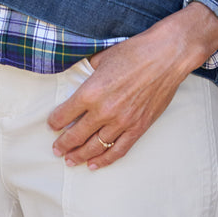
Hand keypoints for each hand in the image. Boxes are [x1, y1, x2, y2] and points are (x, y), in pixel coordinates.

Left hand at [47, 3, 217, 169]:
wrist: (166, 56)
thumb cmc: (134, 52)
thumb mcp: (102, 57)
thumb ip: (87, 71)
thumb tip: (76, 76)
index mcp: (91, 91)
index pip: (64, 114)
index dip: (54, 122)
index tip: (51, 125)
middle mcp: (104, 110)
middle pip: (77, 135)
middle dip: (63, 144)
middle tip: (56, 149)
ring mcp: (122, 122)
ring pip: (95, 147)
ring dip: (80, 155)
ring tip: (71, 160)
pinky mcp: (138, 127)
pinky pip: (118, 150)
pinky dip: (105, 160)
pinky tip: (94, 164)